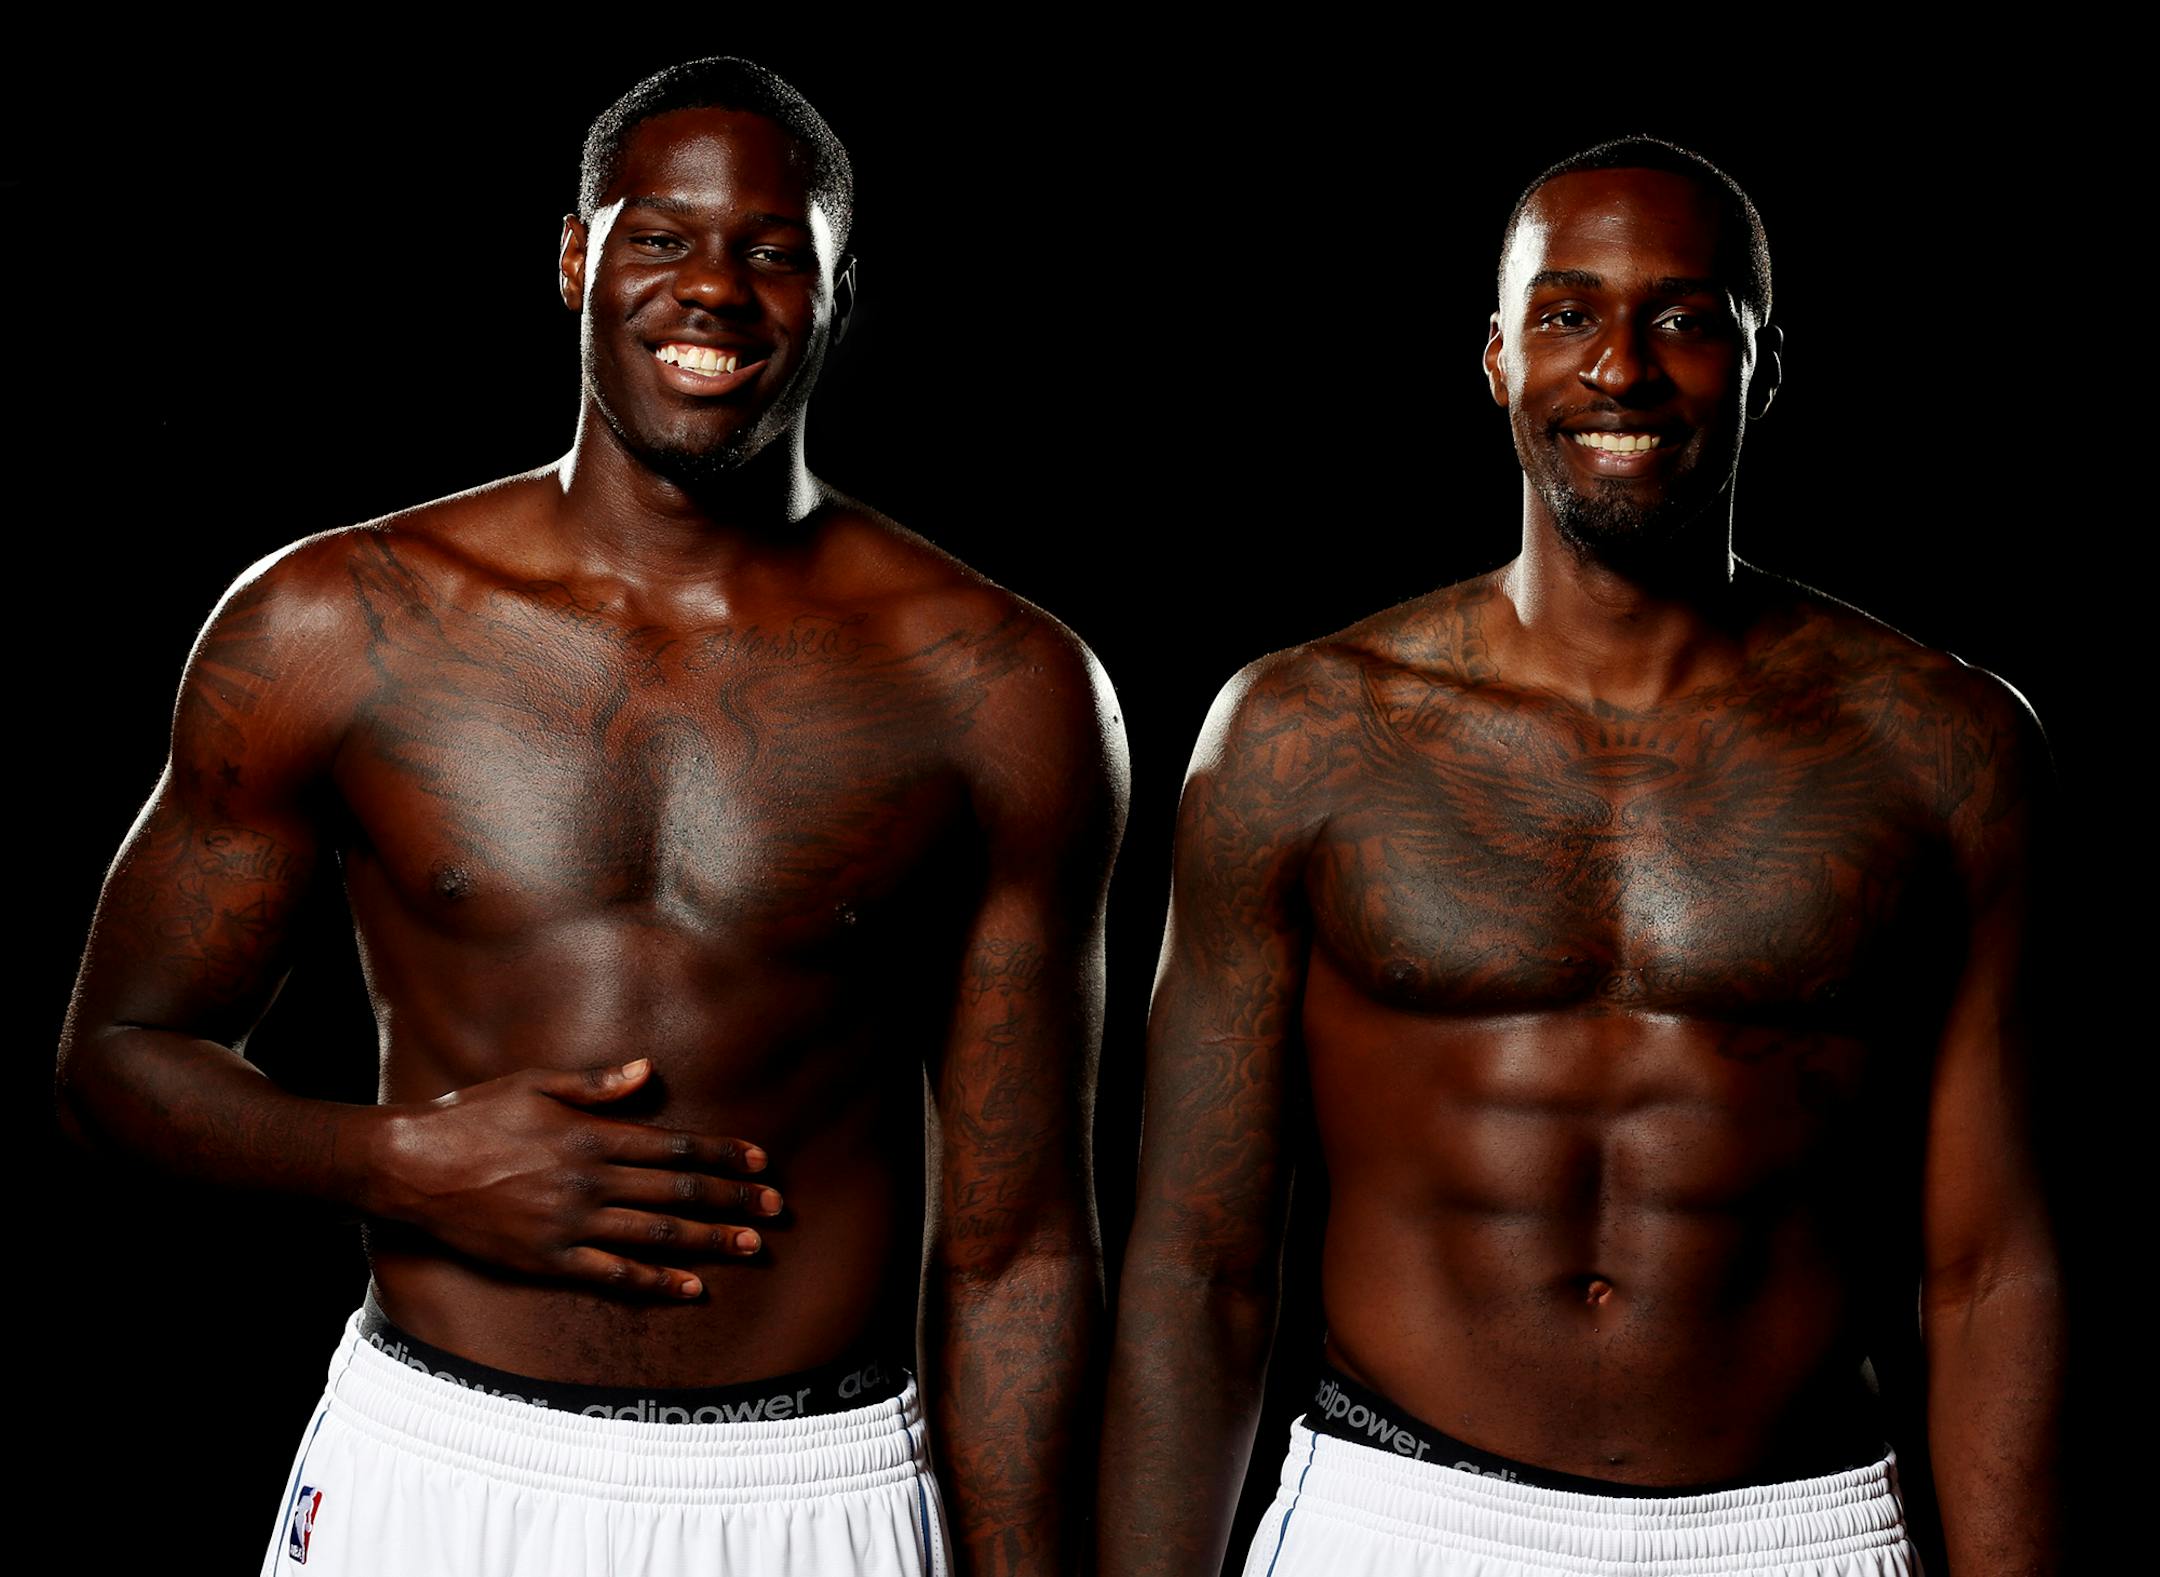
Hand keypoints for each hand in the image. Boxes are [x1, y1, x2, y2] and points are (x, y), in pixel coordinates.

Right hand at [367, 1059, 779, 1298]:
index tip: (760, 1162)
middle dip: (732, 1201)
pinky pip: (613, 1276)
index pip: (674, 1149)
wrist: (411, 1168)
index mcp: (590, 1136)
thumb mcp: (534, 1084)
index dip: (722, 1156)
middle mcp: (589, 1182)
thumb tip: (648, 1070)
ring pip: (656, 1236)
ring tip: (752, 1246)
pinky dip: (657, 1282)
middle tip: (776, 1209)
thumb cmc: (470, 1117)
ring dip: (709, 1241)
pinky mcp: (547, 1261)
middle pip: (677, 1194)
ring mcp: (569, 1226)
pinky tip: (693, 1287)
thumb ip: (596, 1084)